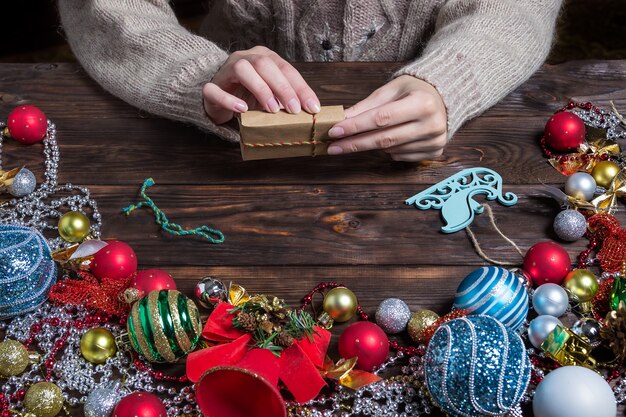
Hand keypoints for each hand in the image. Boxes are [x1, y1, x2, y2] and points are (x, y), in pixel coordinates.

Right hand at [203, 46, 320, 124]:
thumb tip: (307, 112)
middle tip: (294, 109)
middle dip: (283, 87)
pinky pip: (215, 90)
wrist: (217, 101)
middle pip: (265, 64)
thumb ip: (285, 100)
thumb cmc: (248, 97)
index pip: (285, 69)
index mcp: (264, 58)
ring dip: (260, 89)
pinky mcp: (210, 88)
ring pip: (242, 69)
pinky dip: (230, 99)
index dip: (300, 87)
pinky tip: (243, 109)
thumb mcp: (271, 98)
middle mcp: (245, 58)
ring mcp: (226, 70)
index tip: (312, 106)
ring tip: (272, 109)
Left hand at [327, 75, 447, 161]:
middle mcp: (432, 124)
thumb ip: (367, 105)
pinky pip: (400, 157)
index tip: (335, 131)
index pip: (381, 118)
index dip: (356, 126)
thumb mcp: (391, 89)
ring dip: (372, 145)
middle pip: (384, 139)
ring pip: (391, 150)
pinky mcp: (434, 152)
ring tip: (364, 136)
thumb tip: (342, 120)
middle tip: (333, 147)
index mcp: (422, 103)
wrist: (444, 98)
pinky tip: (388, 140)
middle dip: (355, 144)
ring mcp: (435, 141)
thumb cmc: (415, 90)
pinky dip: (388, 151)